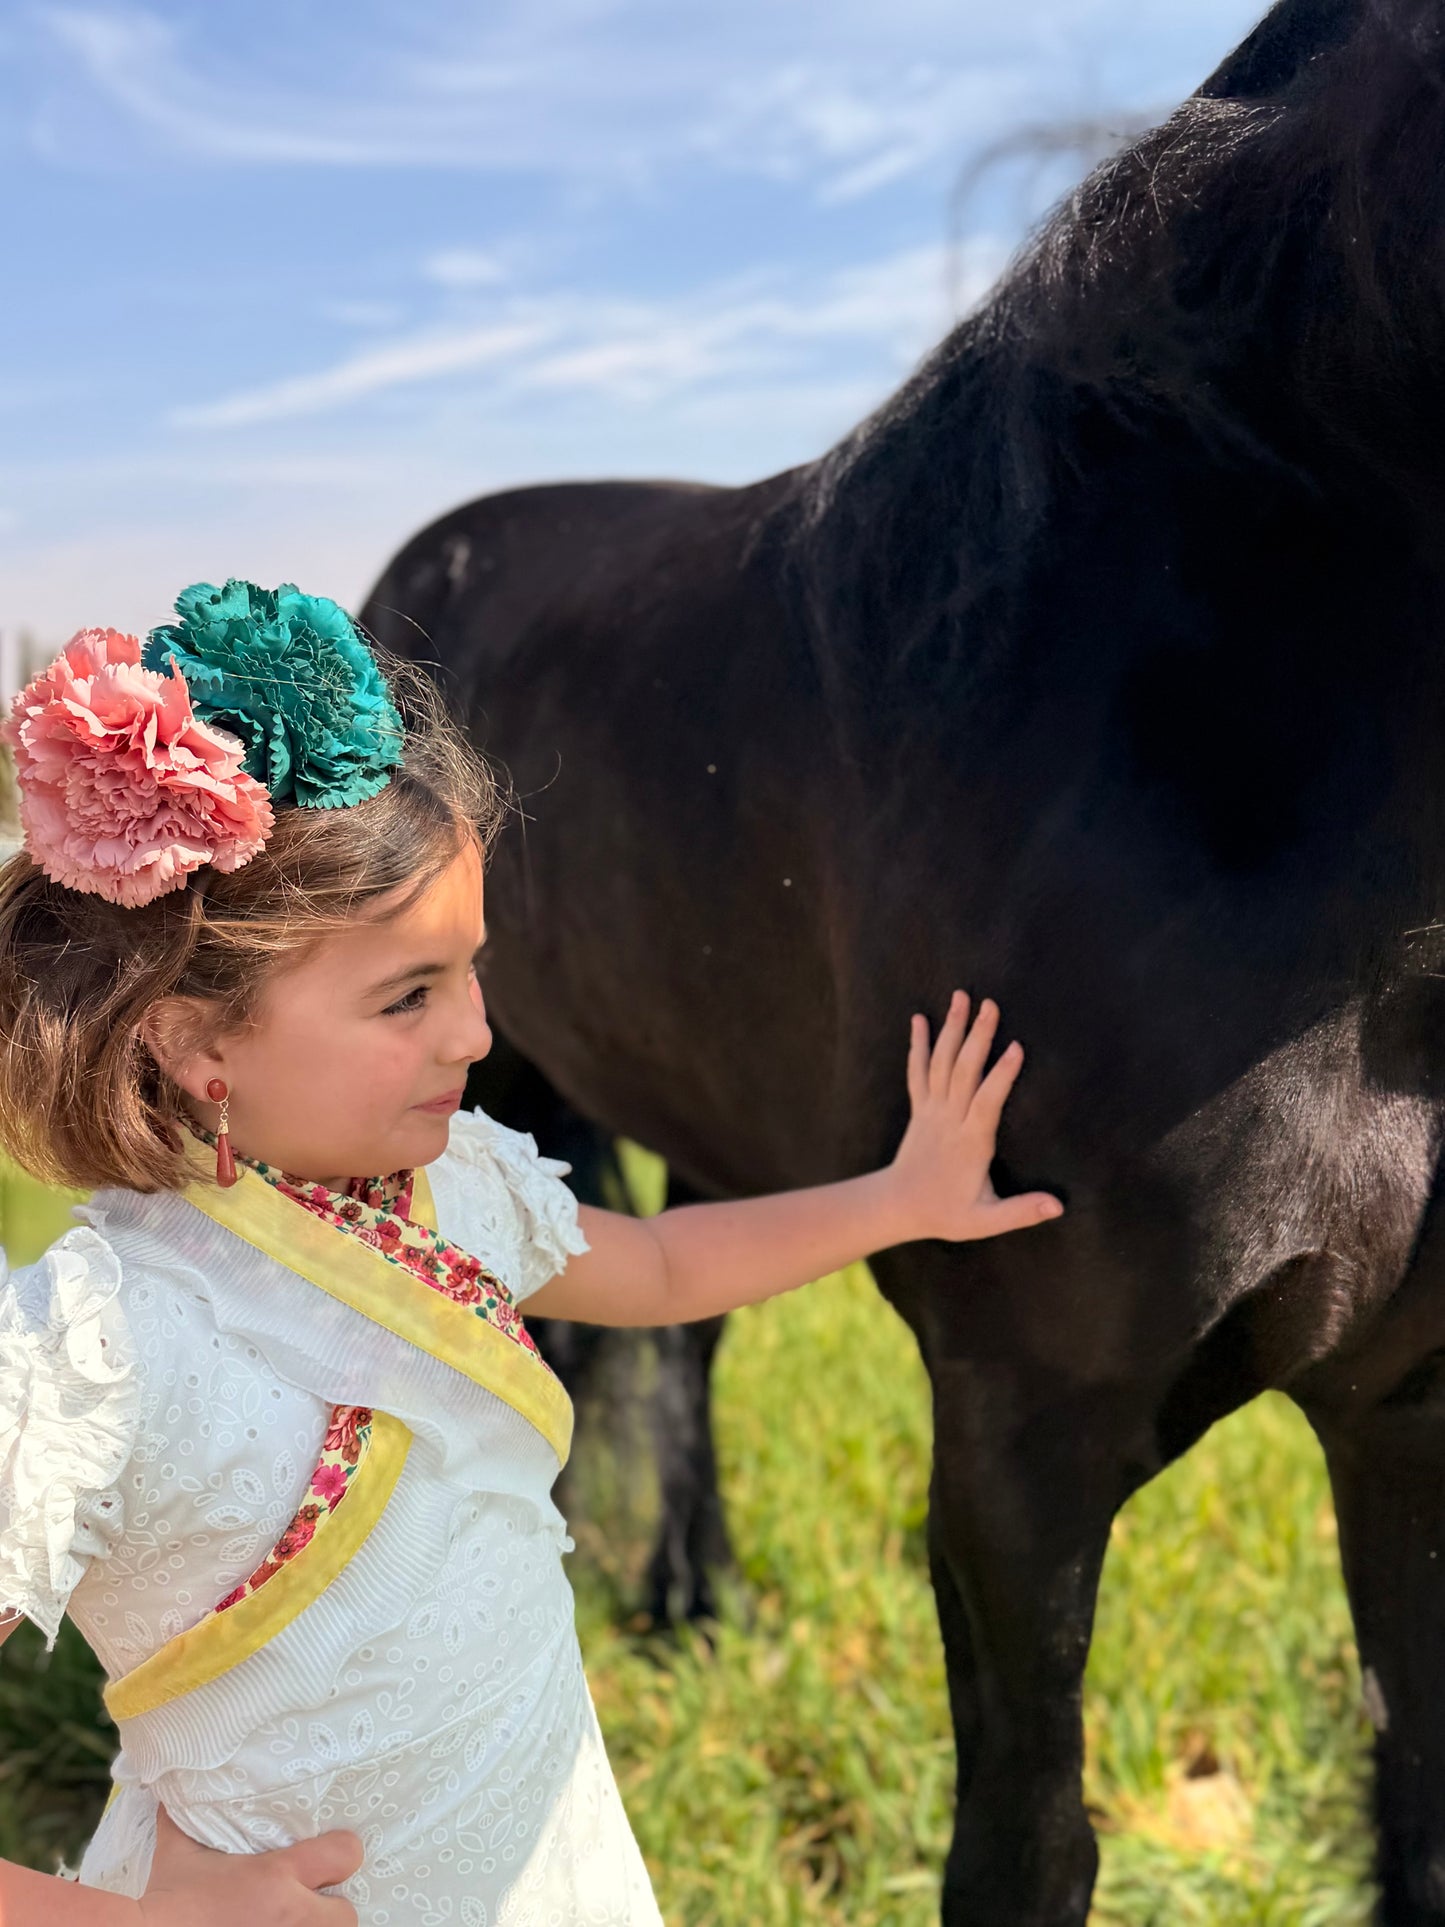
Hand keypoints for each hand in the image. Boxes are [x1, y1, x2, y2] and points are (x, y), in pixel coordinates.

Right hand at [138, 1806, 361, 1926]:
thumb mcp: (179, 1852)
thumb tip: (177, 1780)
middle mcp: (290, 1916)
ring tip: (295, 1921)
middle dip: (330, 1909)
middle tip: (307, 1904)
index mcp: (275, 1876)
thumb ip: (188, 1817)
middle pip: (346, 1913)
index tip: (327, 1854)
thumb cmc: (163, 1900)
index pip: (345, 1854)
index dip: (340, 1851)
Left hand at [891, 991, 1062, 1241]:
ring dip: (951, 1029)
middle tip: (992, 1004)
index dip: (1001, 1076)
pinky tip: (920, 1019)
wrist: (897, 1207)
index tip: (1017, 1047)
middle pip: (963, 1072)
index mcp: (970, 1144)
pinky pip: (917, 1071)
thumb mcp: (984, 1221)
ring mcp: (930, 1111)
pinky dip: (918, 1045)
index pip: (986, 1103)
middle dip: (978, 1036)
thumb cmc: (945, 1213)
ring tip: (961, 996)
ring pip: (941, 1064)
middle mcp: (948, 1120)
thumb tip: (1058, 1206)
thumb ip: (1020, 1212)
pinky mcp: (919, 1108)